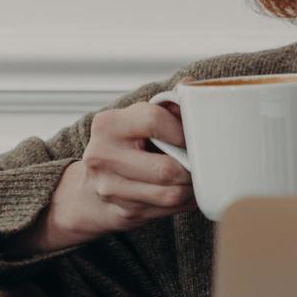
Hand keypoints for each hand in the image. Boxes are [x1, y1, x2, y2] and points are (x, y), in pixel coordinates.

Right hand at [49, 88, 199, 245]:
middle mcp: (101, 156)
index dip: (183, 131)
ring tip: (198, 177)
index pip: (154, 121)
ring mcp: (109, 188)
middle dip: (192, 168)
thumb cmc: (127, 146)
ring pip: (170, 194)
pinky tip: (187, 192)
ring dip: (192, 188)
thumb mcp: (139, 119)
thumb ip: (167, 104)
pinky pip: (168, 210)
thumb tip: (192, 85)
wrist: (92, 189)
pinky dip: (185, 202)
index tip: (193, 137)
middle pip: (166, 169)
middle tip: (204, 163)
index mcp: (108, 125)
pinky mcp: (122, 212)